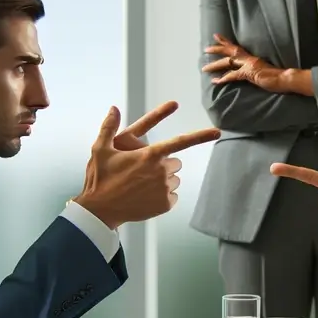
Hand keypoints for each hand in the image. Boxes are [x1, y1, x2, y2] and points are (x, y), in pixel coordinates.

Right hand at [74, 104, 219, 228]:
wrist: (100, 210)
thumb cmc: (100, 178)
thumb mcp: (100, 149)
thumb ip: (109, 126)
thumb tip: (114, 108)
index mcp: (150, 155)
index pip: (180, 142)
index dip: (200, 136)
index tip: (217, 132)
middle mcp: (161, 171)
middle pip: (175, 162)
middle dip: (164, 164)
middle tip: (143, 170)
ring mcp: (164, 189)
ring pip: (174, 179)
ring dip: (163, 180)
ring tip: (142, 185)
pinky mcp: (165, 204)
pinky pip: (172, 195)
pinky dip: (163, 196)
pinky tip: (146, 196)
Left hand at [202, 34, 300, 92]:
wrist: (287, 79)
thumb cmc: (278, 78)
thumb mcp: (263, 72)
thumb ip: (255, 71)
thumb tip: (249, 74)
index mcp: (252, 58)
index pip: (237, 48)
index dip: (226, 42)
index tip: (217, 36)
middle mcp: (249, 59)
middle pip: (230, 51)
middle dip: (217, 49)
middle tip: (206, 49)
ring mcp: (249, 65)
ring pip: (228, 62)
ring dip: (215, 65)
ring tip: (204, 68)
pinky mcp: (250, 73)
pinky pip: (233, 75)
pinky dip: (224, 78)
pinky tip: (215, 81)